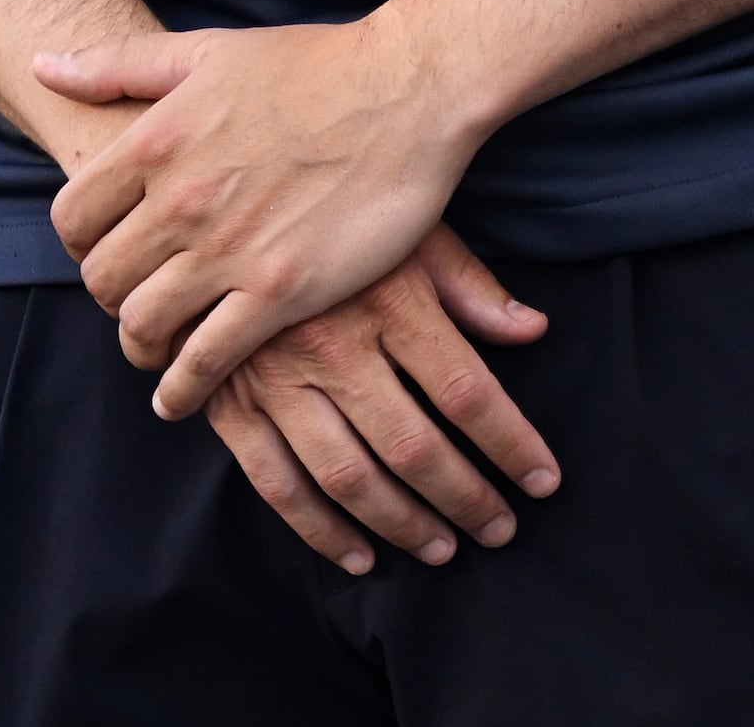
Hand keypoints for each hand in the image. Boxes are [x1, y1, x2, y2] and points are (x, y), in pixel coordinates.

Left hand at [38, 12, 492, 419]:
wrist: (406, 91)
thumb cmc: (311, 64)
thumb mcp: (203, 50)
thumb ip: (117, 64)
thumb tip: (44, 67)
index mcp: (154, 140)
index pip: (71, 216)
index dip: (79, 243)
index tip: (104, 250)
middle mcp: (179, 200)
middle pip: (100, 278)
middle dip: (108, 298)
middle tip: (132, 303)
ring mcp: (228, 249)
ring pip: (143, 323)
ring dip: (139, 346)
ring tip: (153, 352)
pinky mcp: (280, 291)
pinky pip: (206, 359)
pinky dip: (183, 387)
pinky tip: (181, 396)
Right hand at [200, 227, 557, 576]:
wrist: (209, 196)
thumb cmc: (326, 210)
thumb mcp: (404, 224)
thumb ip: (467, 283)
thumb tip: (533, 330)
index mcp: (385, 296)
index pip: (466, 391)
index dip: (512, 446)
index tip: (544, 481)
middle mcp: (331, 341)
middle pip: (414, 446)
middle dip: (466, 499)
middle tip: (499, 530)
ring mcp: (273, 375)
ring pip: (349, 475)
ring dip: (401, 525)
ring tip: (442, 549)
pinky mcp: (228, 397)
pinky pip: (275, 481)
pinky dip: (318, 529)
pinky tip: (358, 557)